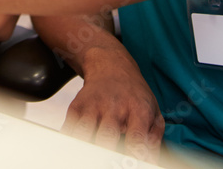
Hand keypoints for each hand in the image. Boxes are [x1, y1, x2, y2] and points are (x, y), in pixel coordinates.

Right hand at [62, 46, 164, 162]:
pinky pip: (69, 129)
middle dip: (106, 155)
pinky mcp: (76, 106)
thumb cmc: (134, 94)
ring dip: (85, 149)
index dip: (134, 156)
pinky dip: (70, 141)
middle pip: (106, 136)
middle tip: (109, 163)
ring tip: (91, 158)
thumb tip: (149, 161)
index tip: (132, 165)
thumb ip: (153, 139)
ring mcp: (93, 105)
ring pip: (83, 133)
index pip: (137, 138)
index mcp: (138, 110)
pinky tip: (76, 150)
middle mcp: (115, 106)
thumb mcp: (153, 112)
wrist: (111, 65)